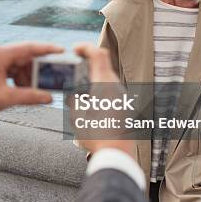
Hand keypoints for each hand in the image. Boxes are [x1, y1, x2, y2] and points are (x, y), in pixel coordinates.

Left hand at [0, 42, 63, 116]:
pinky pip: (10, 69)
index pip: (28, 48)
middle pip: (24, 56)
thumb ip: (29, 96)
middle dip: (39, 68)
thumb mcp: (5, 98)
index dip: (47, 49)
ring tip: (38, 88)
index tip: (61, 51)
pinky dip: (19, 78)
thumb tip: (48, 97)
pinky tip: (25, 89)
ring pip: (18, 64)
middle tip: (53, 75)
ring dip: (28, 76)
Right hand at [71, 43, 134, 158]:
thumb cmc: (96, 135)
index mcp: (104, 84)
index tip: (75, 49)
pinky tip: (91, 104)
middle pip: (104, 65)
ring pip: (107, 79)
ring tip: (80, 90)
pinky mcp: (126, 106)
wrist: (116, 154)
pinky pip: (112, 91)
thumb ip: (74, 100)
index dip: (85, 47)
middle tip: (75, 68)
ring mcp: (123, 96)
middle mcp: (116, 87)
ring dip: (94, 78)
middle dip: (88, 64)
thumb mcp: (77, 115)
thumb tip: (75, 95)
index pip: (98, 54)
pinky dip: (100, 90)